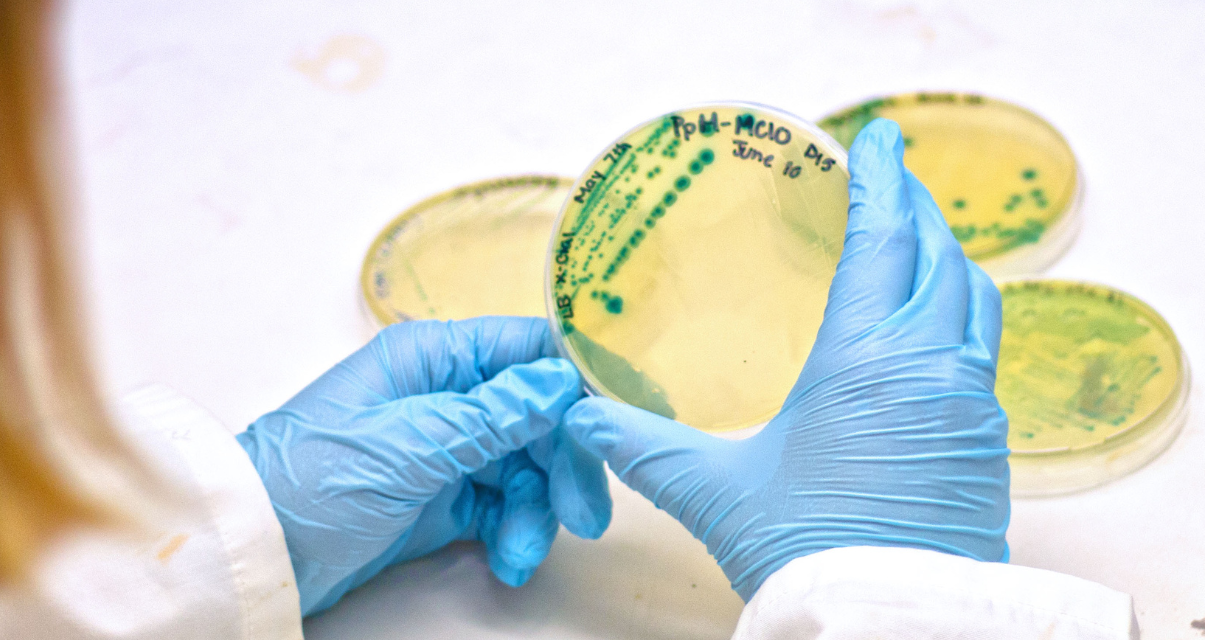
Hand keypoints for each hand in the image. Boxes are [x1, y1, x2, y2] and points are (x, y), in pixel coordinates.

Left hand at [238, 317, 611, 613]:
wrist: (257, 550)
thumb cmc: (308, 480)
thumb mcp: (407, 444)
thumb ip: (490, 416)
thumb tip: (559, 382)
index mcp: (431, 357)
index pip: (526, 349)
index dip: (577, 382)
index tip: (619, 420)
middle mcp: (443, 394)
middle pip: (538, 417)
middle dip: (563, 465)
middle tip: (582, 514)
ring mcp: (443, 448)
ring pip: (526, 469)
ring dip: (538, 512)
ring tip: (523, 552)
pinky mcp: (440, 499)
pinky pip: (502, 507)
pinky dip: (514, 533)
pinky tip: (509, 559)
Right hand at [562, 119, 1009, 599]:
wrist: (887, 622)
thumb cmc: (811, 551)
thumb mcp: (713, 490)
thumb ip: (644, 445)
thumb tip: (581, 417)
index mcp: (867, 360)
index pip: (884, 240)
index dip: (882, 180)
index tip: (880, 139)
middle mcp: (931, 369)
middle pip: (941, 257)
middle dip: (916, 207)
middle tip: (889, 178)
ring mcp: (970, 407)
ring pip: (974, 303)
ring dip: (945, 259)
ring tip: (912, 244)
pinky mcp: (987, 448)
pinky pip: (980, 355)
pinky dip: (957, 317)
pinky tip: (925, 336)